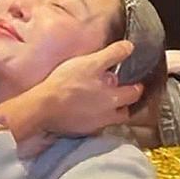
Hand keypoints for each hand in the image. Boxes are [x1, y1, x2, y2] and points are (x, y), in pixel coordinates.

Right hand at [2, 41, 143, 138]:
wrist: (43, 108)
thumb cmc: (67, 84)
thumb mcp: (91, 63)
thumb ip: (112, 54)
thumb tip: (130, 47)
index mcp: (114, 99)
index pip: (134, 94)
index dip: (136, 87)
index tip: (135, 83)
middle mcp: (107, 116)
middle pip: (123, 113)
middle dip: (124, 104)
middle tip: (119, 96)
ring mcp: (93, 126)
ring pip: (107, 120)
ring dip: (107, 113)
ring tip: (99, 104)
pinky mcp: (79, 131)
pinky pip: (91, 126)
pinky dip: (90, 119)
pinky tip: (82, 111)